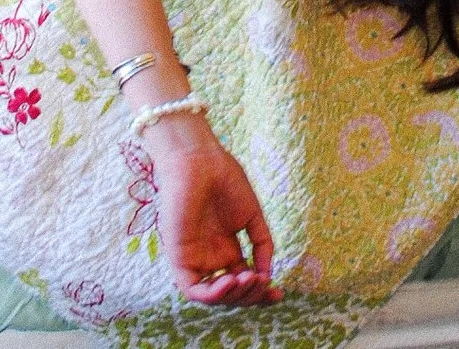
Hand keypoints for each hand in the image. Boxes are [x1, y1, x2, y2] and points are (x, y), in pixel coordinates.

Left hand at [150, 122, 278, 305]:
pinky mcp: (179, 258)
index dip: (260, 292)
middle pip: (230, 293)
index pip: (243, 280)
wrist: (201, 162)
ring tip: (251, 278)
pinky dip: (212, 293)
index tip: (279, 294)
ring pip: (212, 296)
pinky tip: (230, 281)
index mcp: (226, 249)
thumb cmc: (225, 180)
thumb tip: (267, 272)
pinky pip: (193, 289)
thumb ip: (261, 244)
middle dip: (250, 296)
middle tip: (265, 284)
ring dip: (234, 295)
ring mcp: (195, 259)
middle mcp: (210, 258)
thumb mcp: (251, 216)